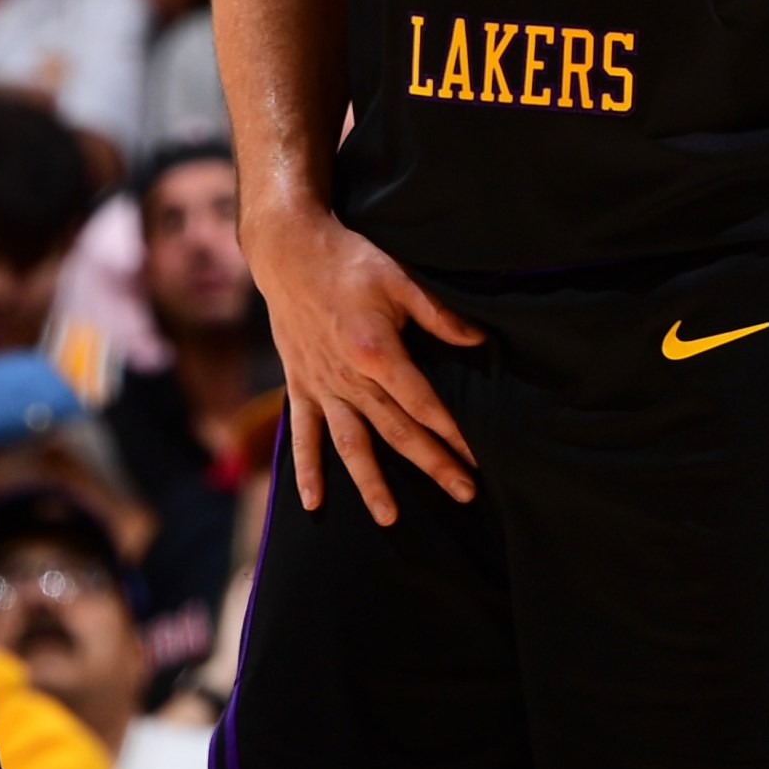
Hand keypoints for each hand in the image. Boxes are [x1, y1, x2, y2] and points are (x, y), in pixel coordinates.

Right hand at [246, 199, 482, 524]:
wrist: (289, 251)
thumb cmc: (348, 261)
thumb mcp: (398, 278)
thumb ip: (439, 315)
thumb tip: (479, 341)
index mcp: (376, 352)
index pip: (423, 403)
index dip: (452, 432)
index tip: (477, 457)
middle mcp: (348, 378)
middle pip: (396, 430)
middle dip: (432, 463)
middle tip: (464, 493)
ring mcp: (321, 385)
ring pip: (350, 443)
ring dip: (370, 482)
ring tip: (390, 518)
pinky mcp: (299, 384)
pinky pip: (303, 433)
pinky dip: (307, 468)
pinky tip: (314, 503)